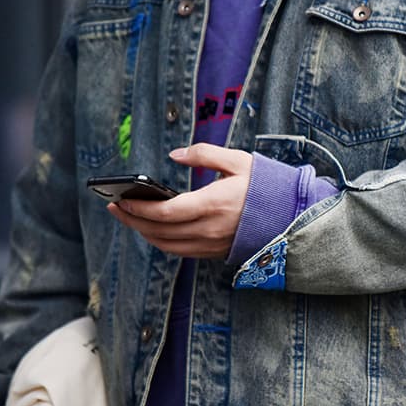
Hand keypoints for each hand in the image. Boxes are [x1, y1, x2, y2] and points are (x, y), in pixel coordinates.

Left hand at [108, 144, 252, 258]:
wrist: (291, 218)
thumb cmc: (265, 187)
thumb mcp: (239, 160)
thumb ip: (204, 154)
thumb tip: (176, 155)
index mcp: (214, 204)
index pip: (166, 212)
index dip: (139, 208)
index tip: (121, 198)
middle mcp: (210, 229)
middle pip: (159, 231)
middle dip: (132, 220)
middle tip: (114, 206)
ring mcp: (211, 244)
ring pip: (166, 245)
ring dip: (142, 232)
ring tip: (127, 216)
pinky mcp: (213, 252)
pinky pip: (179, 251)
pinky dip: (160, 241)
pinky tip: (151, 227)